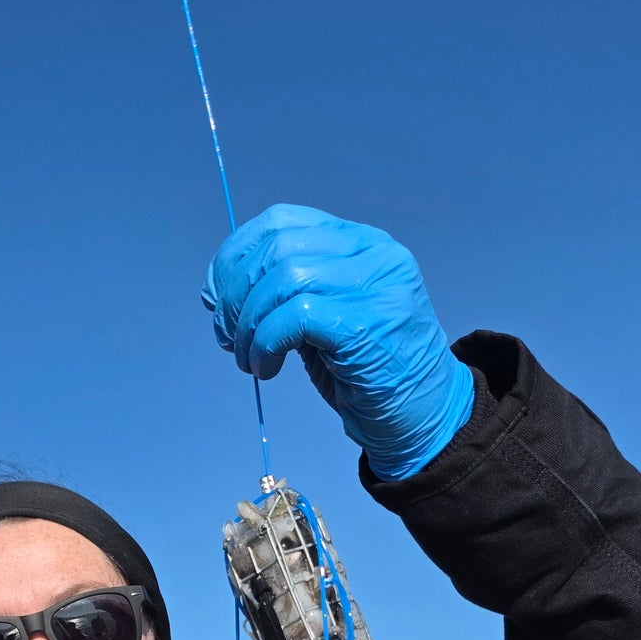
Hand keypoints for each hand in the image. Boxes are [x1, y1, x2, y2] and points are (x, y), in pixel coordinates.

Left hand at [203, 204, 473, 480]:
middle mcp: (373, 254)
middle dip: (236, 293)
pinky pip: (294, 317)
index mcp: (361, 242)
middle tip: (228, 337)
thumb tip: (221, 291)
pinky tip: (265, 368)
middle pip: (277, 246)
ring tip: (248, 358)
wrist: (424, 417)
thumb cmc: (369, 371)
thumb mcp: (325, 317)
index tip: (216, 296)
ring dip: (249, 324)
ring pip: (283, 278)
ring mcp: (375, 287)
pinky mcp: (367, 325)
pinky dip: (265, 343)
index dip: (237, 255)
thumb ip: (287, 293)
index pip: (282, 222)